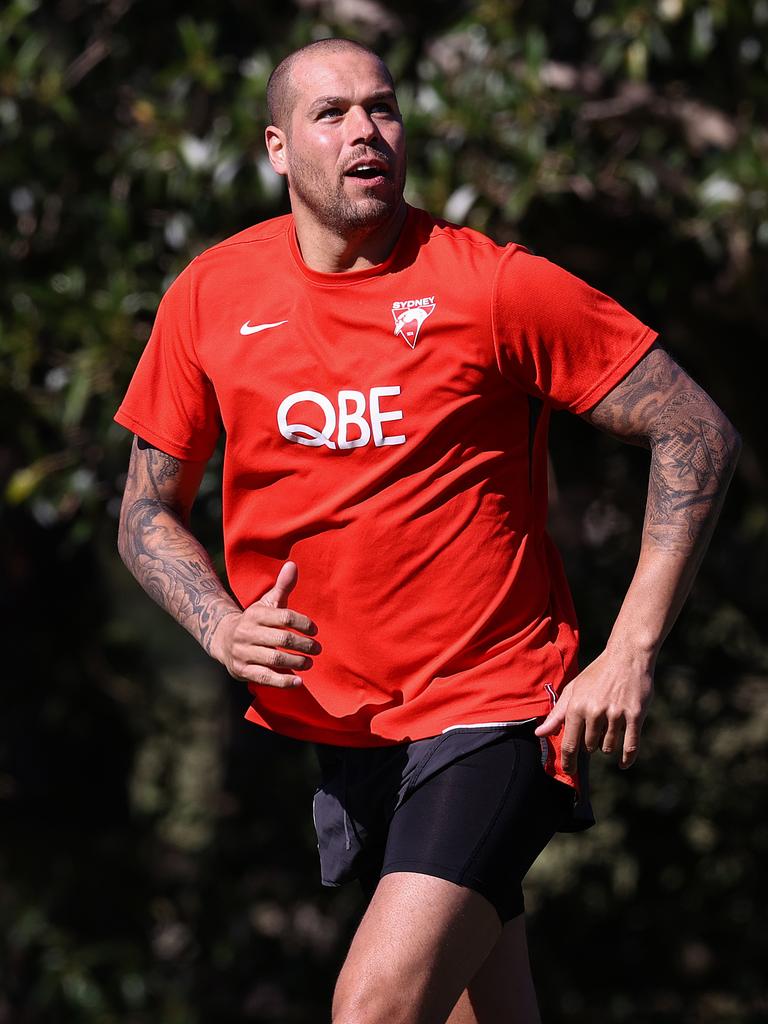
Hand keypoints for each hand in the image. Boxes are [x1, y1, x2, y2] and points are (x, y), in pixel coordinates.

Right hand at [211, 561, 319, 688]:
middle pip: (282, 639)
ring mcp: (244, 653)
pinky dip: (283, 681)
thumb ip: (282, 586)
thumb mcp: (267, 603)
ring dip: (297, 662)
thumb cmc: (255, 620)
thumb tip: (293, 564)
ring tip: (310, 663)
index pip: (285, 617)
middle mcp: (248, 633)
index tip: (314, 630)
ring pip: (275, 659)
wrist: (222, 639)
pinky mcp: (242, 670)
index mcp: (256, 614)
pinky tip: (298, 681)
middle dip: (304, 645)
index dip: (303, 623)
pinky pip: (265, 677)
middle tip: (317, 649)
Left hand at [534, 648, 653, 772]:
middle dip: (590, 745)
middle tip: (595, 729)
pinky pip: (630, 746)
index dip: (568, 762)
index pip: (569, 744)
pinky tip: (623, 763)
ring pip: (608, 747)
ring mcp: (616, 714)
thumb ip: (557, 714)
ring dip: (607, 745)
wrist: (627, 657)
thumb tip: (539, 734)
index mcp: (576, 706)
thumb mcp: (574, 690)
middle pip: (589, 747)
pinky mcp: (635, 715)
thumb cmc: (597, 674)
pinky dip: (627, 758)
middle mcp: (594, 711)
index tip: (569, 771)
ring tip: (609, 728)